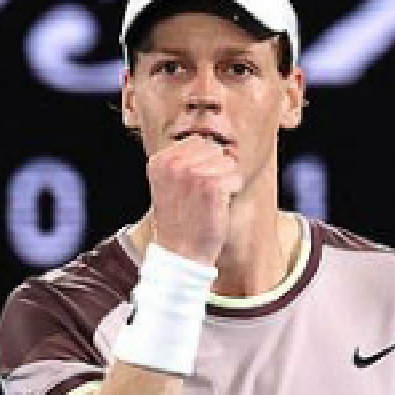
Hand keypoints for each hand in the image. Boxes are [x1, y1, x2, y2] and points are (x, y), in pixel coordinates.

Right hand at [145, 135, 239, 265]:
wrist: (180, 252)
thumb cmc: (179, 221)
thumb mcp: (169, 185)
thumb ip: (183, 162)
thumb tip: (214, 145)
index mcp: (160, 161)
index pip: (197, 141)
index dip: (206, 160)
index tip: (198, 182)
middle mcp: (174, 163)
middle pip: (214, 149)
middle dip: (217, 168)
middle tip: (206, 193)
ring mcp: (192, 173)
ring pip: (227, 162)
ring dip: (226, 179)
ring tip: (212, 199)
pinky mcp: (211, 185)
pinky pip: (235, 178)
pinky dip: (233, 191)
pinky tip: (219, 204)